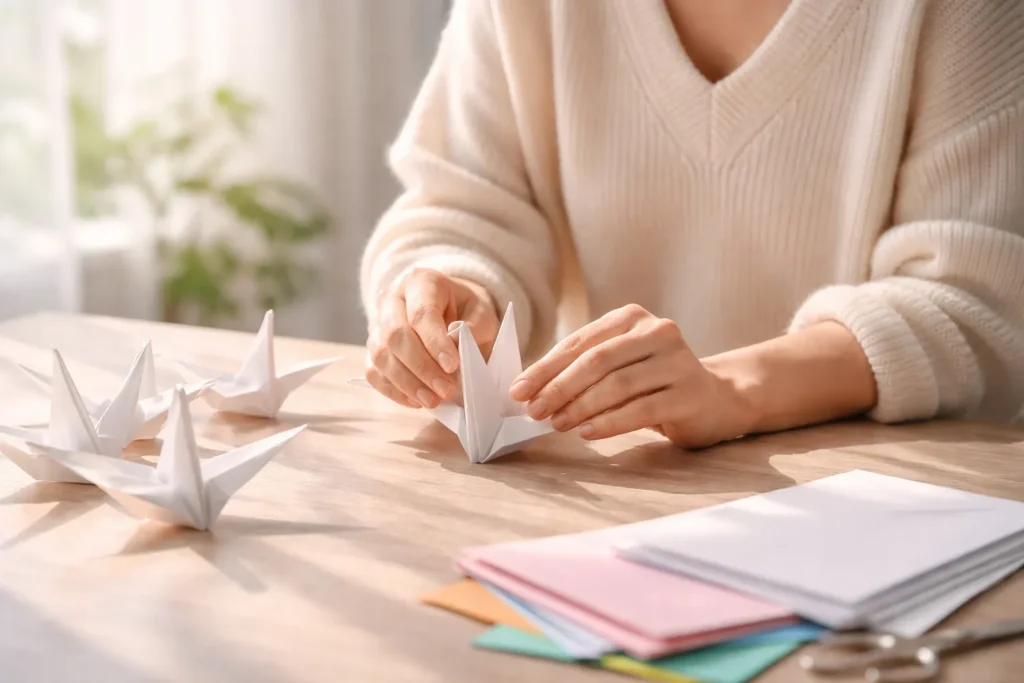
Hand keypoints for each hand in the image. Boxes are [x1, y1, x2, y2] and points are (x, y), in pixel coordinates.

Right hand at [366, 268, 499, 408]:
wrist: (451, 309)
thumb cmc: (467, 310)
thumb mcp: (481, 312)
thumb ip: (473, 327)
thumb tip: (454, 344)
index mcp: (421, 282)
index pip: (422, 313)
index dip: (435, 342)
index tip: (452, 366)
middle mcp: (392, 299)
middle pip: (395, 335)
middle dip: (421, 367)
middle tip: (445, 390)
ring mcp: (377, 323)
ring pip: (380, 355)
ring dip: (406, 383)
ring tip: (432, 400)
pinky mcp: (373, 347)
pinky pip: (374, 371)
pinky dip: (393, 390)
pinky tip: (416, 400)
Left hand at [508, 304, 753, 447]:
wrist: (717, 398)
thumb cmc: (654, 382)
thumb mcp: (620, 364)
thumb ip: (582, 369)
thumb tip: (530, 391)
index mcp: (632, 318)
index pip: (580, 342)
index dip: (545, 367)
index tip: (518, 390)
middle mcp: (657, 332)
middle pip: (597, 361)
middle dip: (559, 387)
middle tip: (534, 410)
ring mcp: (677, 361)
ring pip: (618, 385)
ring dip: (581, 407)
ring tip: (556, 424)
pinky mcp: (690, 393)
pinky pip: (641, 409)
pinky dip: (609, 422)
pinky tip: (587, 432)